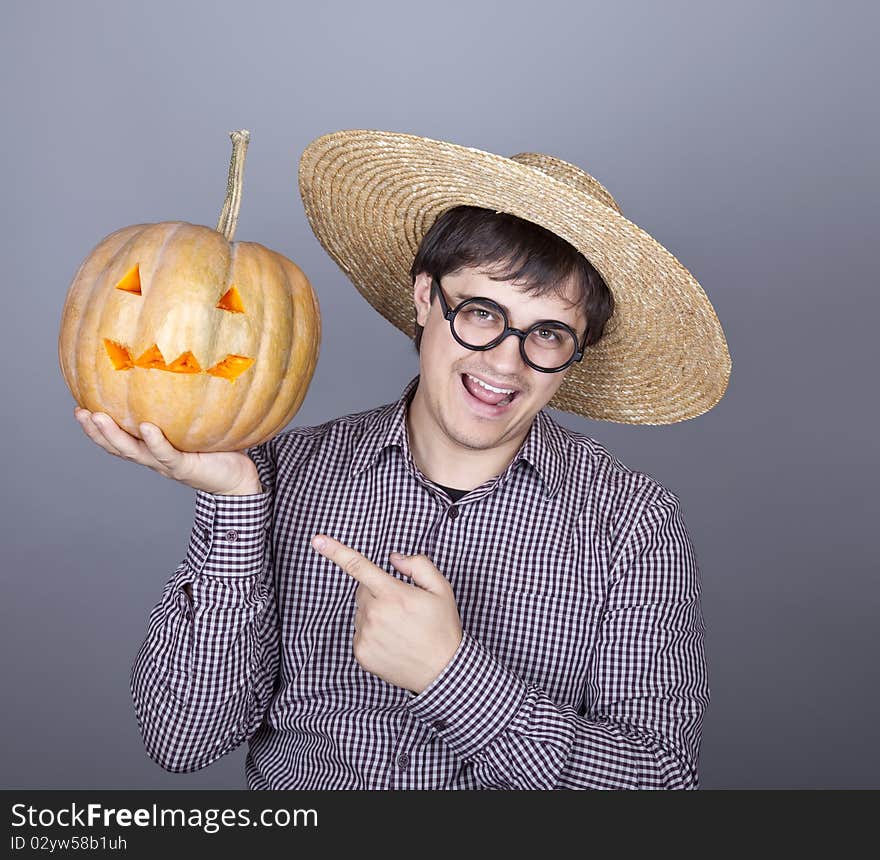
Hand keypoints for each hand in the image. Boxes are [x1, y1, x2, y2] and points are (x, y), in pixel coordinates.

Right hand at [73, 407, 262, 494]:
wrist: (238, 480)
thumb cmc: (218, 449)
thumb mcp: (196, 425)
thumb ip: (184, 405)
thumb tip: (181, 366)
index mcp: (151, 447)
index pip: (118, 437)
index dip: (96, 427)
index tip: (78, 407)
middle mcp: (153, 457)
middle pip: (116, 446)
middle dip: (95, 430)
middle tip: (80, 412)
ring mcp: (166, 464)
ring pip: (133, 451)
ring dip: (113, 435)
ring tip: (98, 417)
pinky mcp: (184, 467)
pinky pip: (165, 454)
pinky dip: (154, 441)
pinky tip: (145, 427)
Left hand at [311, 534, 462, 694]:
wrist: (442, 671)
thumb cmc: (442, 628)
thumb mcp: (441, 589)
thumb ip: (418, 565)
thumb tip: (395, 558)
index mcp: (394, 594)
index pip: (359, 567)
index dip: (336, 551)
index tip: (317, 540)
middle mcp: (375, 614)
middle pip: (362, 590)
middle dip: (377, 591)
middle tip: (402, 606)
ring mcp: (366, 635)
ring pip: (361, 611)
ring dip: (375, 613)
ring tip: (400, 627)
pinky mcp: (361, 652)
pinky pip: (359, 631)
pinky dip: (371, 632)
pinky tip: (392, 640)